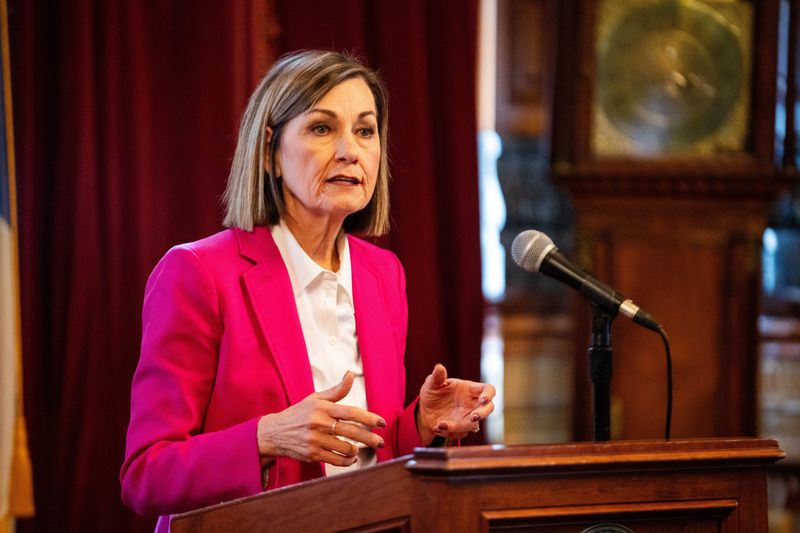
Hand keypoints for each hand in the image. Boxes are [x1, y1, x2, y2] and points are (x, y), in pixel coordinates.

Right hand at [257, 372, 385, 466]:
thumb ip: (336, 390)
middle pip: (352, 432)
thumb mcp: (315, 398)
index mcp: (323, 408)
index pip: (352, 412)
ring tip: (360, 449)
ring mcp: (316, 440)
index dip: (369, 418)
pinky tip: (350, 458)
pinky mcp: (312, 454)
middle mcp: (320, 423)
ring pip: (346, 448)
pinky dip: (347, 461)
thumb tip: (351, 375)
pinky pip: (336, 460)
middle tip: (380, 442)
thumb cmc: (298, 414)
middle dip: (370, 438)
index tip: (382, 423)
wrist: (273, 432)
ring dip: (357, 450)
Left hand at [416, 364, 495, 443]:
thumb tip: (439, 367)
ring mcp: (467, 418)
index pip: (488, 390)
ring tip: (440, 424)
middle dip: (483, 414)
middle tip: (473, 417)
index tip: (484, 399)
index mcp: (470, 389)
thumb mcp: (432, 383)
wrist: (425, 410)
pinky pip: (459, 434)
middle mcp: (472, 404)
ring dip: (458, 427)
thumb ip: (437, 377)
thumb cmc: (433, 392)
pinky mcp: (461, 429)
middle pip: (489, 409)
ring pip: (473, 425)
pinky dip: (448, 432)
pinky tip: (436, 427)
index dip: (489, 394)